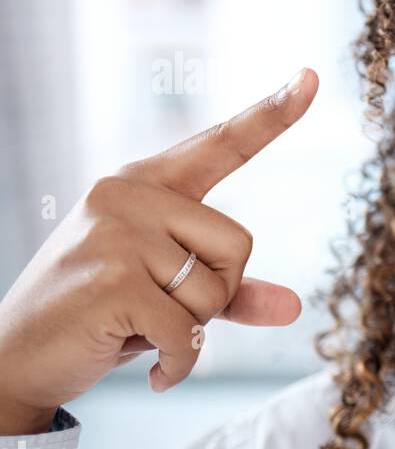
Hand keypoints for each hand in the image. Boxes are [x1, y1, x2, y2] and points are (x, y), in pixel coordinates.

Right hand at [0, 69, 318, 434]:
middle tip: (160, 310)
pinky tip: (152, 371)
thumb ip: (233, 293)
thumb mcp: (170, 296)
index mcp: (145, 183)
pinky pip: (189, 333)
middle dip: (217, 293)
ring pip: (217, 291)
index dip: (272, 114)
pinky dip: (179, 364)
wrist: (16, 357)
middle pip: (240, 244)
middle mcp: (127, 194)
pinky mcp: (112, 281)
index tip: (311, 77)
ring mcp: (115, 233)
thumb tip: (296, 307)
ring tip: (139, 329)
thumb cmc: (101, 316)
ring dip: (192, 331)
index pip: (222, 144)